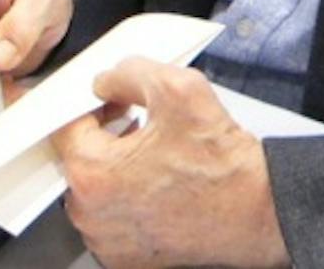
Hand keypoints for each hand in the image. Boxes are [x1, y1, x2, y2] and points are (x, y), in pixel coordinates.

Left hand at [52, 58, 289, 268]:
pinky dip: (129, 197)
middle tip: (136, 120)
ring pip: (97, 190)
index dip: (87, 103)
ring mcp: (109, 243)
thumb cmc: (222, 163)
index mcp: (94, 174)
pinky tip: (159, 181)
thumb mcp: (178, 89)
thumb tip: (105, 79)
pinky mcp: (128, 258)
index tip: (103, 100)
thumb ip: (129, 73)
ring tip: (155, 152)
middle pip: (79, 159)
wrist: (259, 212)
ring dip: (117, 166)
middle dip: (103, 134)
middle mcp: (92, 216)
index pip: (64, 126)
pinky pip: (114, 218)